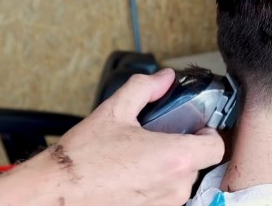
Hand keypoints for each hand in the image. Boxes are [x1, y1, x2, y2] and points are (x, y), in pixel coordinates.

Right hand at [0, 68, 225, 205]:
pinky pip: (164, 198)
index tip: (194, 128)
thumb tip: (163, 78)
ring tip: (140, 159)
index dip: (208, 134)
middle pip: (198, 163)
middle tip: (160, 140)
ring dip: (168, 170)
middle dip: (183, 150)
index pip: (217, 146)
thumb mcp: (114, 111)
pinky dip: (154, 186)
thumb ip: (145, 88)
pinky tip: (132, 176)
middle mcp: (175, 186)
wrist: (55, 195)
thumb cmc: (81, 160)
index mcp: (175, 157)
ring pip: (181, 183)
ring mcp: (164, 205)